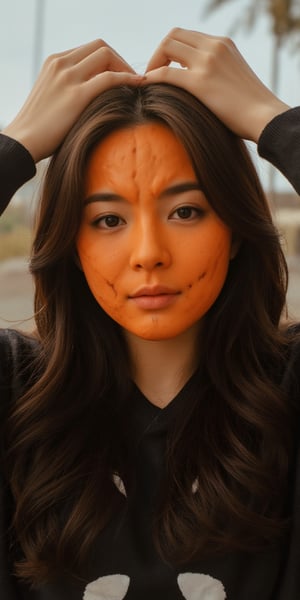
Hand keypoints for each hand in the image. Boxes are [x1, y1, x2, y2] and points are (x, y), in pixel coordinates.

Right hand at [3, 39, 141, 161]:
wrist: (24, 141)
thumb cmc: (40, 128)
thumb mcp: (53, 97)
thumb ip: (70, 89)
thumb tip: (95, 96)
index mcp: (54, 62)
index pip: (89, 49)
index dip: (110, 60)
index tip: (121, 76)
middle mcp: (61, 64)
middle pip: (101, 46)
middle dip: (120, 61)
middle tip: (132, 80)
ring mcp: (68, 77)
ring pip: (107, 56)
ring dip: (126, 68)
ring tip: (136, 86)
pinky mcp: (77, 95)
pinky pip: (110, 79)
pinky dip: (128, 80)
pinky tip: (138, 87)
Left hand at [145, 28, 289, 142]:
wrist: (265, 117)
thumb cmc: (251, 108)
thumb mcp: (233, 78)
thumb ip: (216, 72)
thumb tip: (198, 84)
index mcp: (223, 44)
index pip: (187, 35)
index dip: (170, 50)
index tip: (165, 68)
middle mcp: (215, 46)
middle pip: (174, 35)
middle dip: (159, 53)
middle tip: (154, 74)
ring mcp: (208, 62)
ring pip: (167, 47)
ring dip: (153, 63)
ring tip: (150, 82)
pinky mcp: (201, 82)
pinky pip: (166, 73)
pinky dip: (152, 78)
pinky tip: (147, 88)